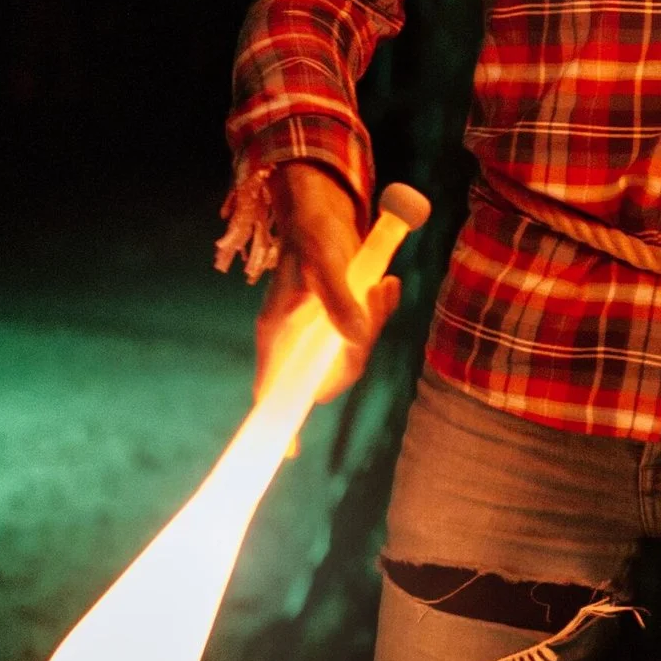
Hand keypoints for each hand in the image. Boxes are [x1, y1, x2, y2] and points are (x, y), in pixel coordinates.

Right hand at [258, 163, 400, 401]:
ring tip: (382, 283)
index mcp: (277, 332)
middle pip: (330, 372)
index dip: (282, 418)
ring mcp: (320, 331)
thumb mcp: (324, 262)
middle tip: (374, 299)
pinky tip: (386, 283)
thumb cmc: (311, 233)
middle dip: (358, 347)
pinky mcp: (342, 318)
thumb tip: (355, 340)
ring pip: (353, 351)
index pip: (274, 387)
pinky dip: (380, 311)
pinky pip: (366, 330)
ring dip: (375, 322)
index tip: (291, 451)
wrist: (322, 209)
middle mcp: (297, 339)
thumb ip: (339, 301)